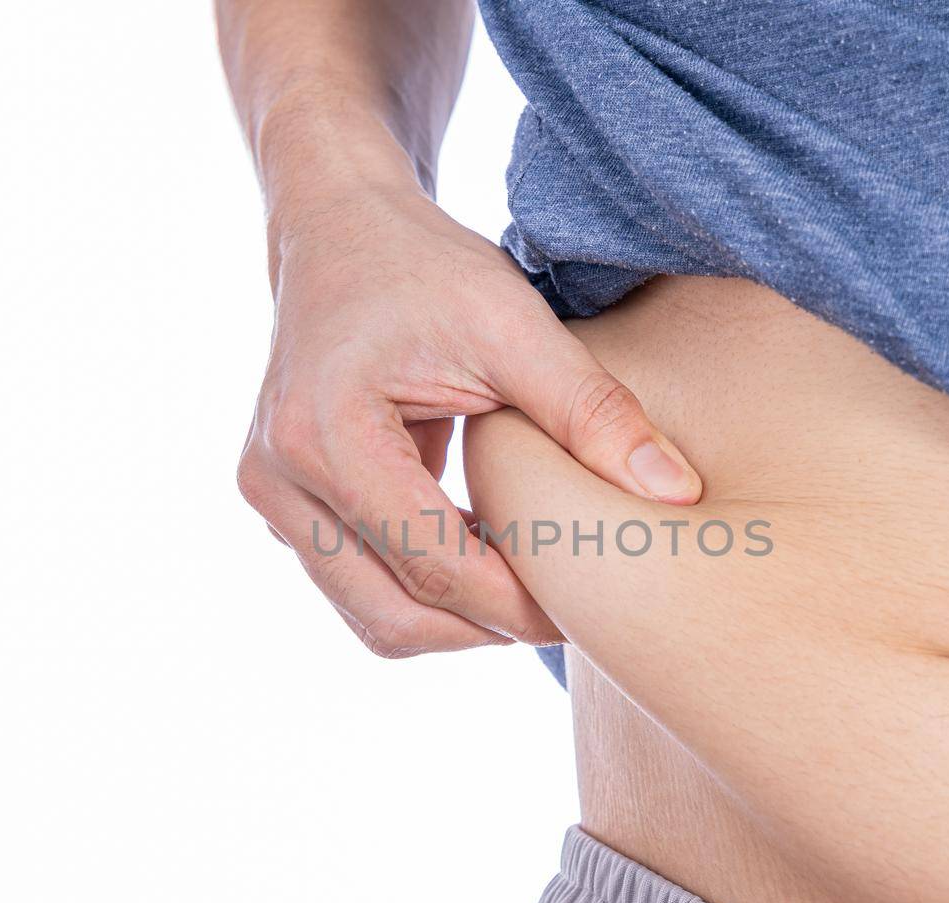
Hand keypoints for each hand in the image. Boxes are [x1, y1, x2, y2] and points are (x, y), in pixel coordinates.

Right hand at [237, 179, 702, 657]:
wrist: (339, 228)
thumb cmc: (424, 266)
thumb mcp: (514, 324)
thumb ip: (593, 412)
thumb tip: (677, 494)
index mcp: (327, 436)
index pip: (433, 567)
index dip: (519, 605)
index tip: (591, 606)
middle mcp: (279, 479)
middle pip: (392, 617)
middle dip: (488, 629)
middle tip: (568, 611)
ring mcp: (271, 497)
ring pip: (371, 616)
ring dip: (456, 619)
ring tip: (531, 583)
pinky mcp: (283, 503)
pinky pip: (357, 584)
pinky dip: (425, 588)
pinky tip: (488, 551)